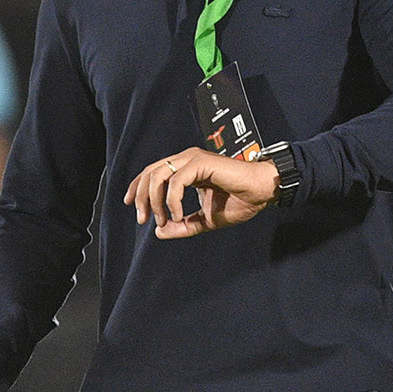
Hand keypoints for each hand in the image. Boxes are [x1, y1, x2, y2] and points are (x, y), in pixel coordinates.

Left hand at [123, 147, 280, 238]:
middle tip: (144, 219)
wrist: (261, 193)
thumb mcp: (205, 220)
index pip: (152, 172)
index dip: (137, 186)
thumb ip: (183, 225)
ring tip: (162, 219)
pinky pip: (177, 181)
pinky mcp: (201, 163)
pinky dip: (173, 200)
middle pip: (150, 172)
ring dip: (155, 200)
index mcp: (186, 168)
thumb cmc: (240, 201)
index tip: (131, 204)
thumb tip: (160, 231)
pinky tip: (179, 214)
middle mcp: (187, 160)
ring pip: (159, 174)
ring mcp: (193, 159)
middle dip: (141, 196)